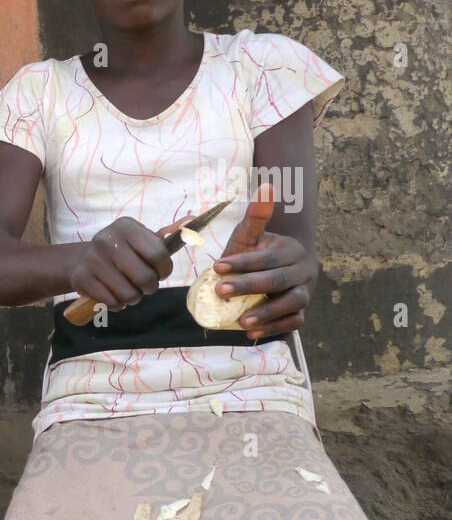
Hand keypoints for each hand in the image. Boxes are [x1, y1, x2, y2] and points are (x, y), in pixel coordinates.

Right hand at [69, 217, 174, 310]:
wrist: (81, 261)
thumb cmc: (121, 252)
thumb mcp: (140, 239)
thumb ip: (166, 235)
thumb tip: (192, 220)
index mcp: (126, 227)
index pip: (158, 254)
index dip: (164, 269)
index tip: (160, 272)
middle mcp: (107, 240)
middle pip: (145, 278)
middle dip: (149, 287)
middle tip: (145, 285)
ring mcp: (93, 260)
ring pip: (129, 294)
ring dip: (133, 298)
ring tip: (128, 290)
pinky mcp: (82, 279)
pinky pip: (112, 302)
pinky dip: (117, 304)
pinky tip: (113, 295)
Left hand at [213, 185, 312, 338]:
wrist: (279, 270)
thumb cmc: (258, 252)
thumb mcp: (251, 235)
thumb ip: (256, 217)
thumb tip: (265, 186)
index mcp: (290, 250)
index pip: (266, 257)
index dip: (242, 263)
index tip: (216, 266)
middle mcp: (302, 271)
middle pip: (276, 280)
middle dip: (247, 286)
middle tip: (219, 290)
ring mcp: (304, 293)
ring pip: (291, 304)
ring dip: (266, 312)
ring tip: (241, 320)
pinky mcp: (300, 312)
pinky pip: (293, 322)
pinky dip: (274, 328)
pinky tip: (251, 332)